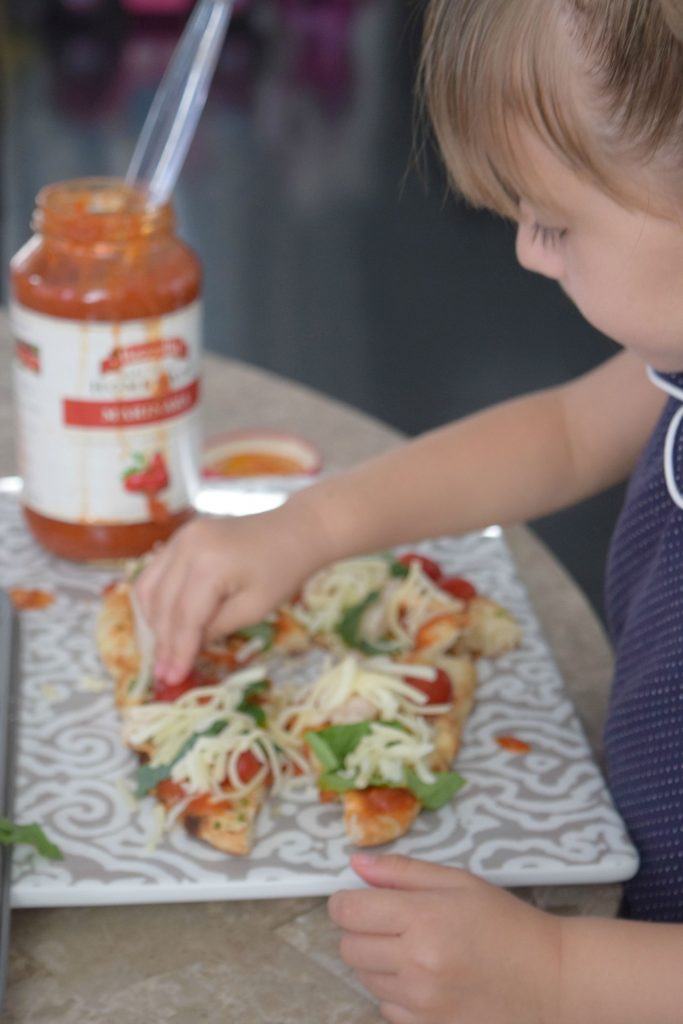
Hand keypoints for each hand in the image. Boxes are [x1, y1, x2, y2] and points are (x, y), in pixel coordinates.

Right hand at [135, 502, 326, 682]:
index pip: (184, 617)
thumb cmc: (283, 571)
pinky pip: (156, 573)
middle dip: (163, 642)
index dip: (177, 651)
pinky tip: (165, 622)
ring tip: (164, 652)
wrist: (296, 531)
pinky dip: (157, 600)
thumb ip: (215, 629)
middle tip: (164, 673)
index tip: (172, 679)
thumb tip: (184, 648)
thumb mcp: (254, 609)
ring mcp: (181, 537)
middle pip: (163, 604)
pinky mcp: (182, 537)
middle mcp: (186, 545)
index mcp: (208, 564)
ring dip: (154, 622)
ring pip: (150, 588)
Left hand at [328, 853, 562, 1023]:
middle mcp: (416, 963)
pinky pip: (385, 1007)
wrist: (550, 979)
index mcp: (423, 919)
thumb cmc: (505, 923)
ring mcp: (421, 1002)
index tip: (356, 899)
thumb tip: (356, 864)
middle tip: (389, 922)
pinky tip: (422, 976)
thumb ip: (402, 872)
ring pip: (363, 978)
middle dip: (359, 930)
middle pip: (348, 946)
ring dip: (376, 960)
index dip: (344, 901)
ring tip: (411, 948)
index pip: (349, 911)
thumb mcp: (457, 882)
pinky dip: (393, 990)